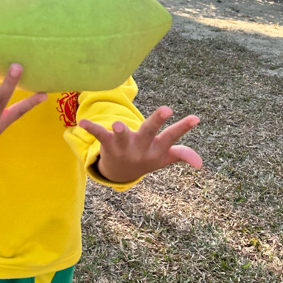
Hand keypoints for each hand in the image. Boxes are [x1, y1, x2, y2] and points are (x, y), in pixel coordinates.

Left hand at [79, 106, 201, 183]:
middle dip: (157, 120)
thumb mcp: (164, 158)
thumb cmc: (145, 159)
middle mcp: (140, 148)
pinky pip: (99, 135)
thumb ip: (181, 156)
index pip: (171, 137)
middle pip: (149, 132)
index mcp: (155, 149)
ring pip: (123, 137)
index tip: (196, 118)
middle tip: (166, 108)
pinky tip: (82, 122)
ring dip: (121, 131)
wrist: (120, 174)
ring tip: (118, 124)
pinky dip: (91, 128)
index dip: (183, 128)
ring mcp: (123, 147)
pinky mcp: (108, 144)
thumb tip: (200, 163)